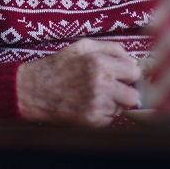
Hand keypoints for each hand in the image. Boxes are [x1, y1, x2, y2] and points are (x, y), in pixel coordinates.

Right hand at [16, 39, 140, 126]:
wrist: (34, 90)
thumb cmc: (59, 65)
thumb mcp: (83, 46)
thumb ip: (112, 48)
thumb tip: (134, 61)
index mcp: (100, 64)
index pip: (135, 73)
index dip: (128, 73)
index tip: (120, 74)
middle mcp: (101, 85)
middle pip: (133, 96)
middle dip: (125, 91)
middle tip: (112, 88)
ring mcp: (96, 105)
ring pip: (121, 109)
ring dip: (112, 103)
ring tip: (93, 95)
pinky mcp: (91, 121)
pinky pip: (109, 119)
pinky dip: (102, 113)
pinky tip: (87, 104)